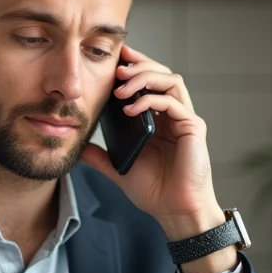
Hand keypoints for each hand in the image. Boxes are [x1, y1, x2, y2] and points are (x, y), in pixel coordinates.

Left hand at [81, 44, 224, 242]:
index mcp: (159, 120)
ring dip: (145, 77)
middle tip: (117, 66)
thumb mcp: (119, 170)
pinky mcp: (193, 128)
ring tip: (121, 86)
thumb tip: (78, 148)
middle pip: (162, 73)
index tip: (113, 60)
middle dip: (139, 65)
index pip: (150, 82)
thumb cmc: (155, 192)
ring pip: (171, 80)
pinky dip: (150, 100)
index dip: (134, 67)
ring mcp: (185, 119)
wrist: (174, 212)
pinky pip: (172, 103)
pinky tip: (130, 109)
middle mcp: (174, 115)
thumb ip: (101, 157)